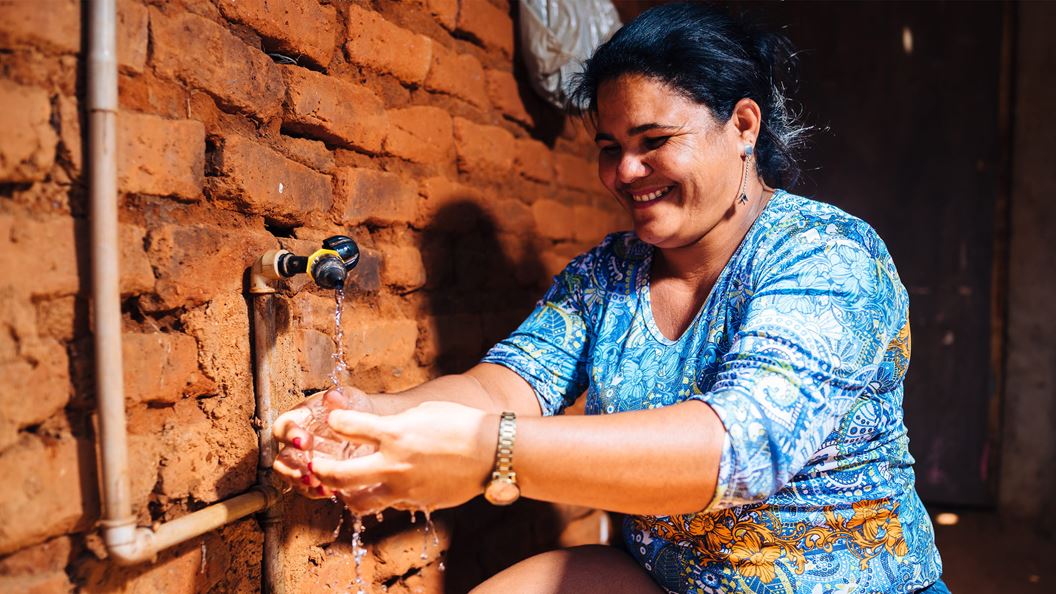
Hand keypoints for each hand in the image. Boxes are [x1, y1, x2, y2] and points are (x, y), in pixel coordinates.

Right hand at [272, 387, 374, 498]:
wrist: (372, 426)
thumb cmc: (355, 408)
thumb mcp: (351, 399)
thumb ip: (341, 399)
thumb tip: (332, 396)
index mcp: (300, 419)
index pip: (283, 427)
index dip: (290, 436)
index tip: (305, 443)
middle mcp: (297, 442)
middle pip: (281, 459)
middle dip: (291, 470)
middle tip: (308, 474)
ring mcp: (305, 460)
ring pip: (291, 477)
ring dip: (301, 484)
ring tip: (320, 486)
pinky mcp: (317, 474)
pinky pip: (308, 489)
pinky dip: (317, 492)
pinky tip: (331, 492)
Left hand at [308, 401, 497, 514]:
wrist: (493, 450)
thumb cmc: (461, 423)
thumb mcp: (423, 411)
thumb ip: (393, 422)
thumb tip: (372, 425)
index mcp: (394, 432)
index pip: (345, 426)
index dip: (335, 421)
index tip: (335, 420)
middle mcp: (393, 462)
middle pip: (338, 474)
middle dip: (321, 469)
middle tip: (317, 465)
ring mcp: (404, 487)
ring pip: (358, 501)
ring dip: (346, 493)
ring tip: (343, 485)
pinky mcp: (417, 502)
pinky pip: (390, 504)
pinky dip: (382, 497)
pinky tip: (384, 487)